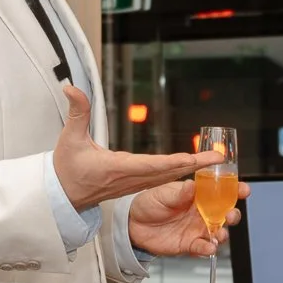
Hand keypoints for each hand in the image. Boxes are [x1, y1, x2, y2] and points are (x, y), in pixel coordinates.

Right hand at [53, 85, 220, 210]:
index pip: (151, 165)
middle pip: (168, 172)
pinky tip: (194, 167)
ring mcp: (135, 184)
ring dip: (192, 169)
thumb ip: (76, 111)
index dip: (173, 162)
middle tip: (218, 158)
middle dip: (195, 165)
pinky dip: (181, 173)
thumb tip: (71, 87)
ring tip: (214, 161)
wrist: (64, 195)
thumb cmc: (67, 169)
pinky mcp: (136, 185)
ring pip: (168, 177)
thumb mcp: (69, 137)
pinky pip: (163, 180)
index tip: (193, 159)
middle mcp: (131, 178)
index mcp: (117, 168)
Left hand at [128, 177, 247, 256]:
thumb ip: (180, 192)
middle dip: (233, 214)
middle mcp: (202, 212)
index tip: (244, 190)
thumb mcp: (164, 193)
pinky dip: (208, 249)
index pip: (222, 191)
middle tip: (230, 215)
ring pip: (219, 232)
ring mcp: (197, 229)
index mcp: (199, 195)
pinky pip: (203, 247)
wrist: (132, 223)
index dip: (236, 190)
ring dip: (223, 233)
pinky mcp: (189, 244)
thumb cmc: (149, 202)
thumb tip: (190, 186)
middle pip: (225, 214)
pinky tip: (208, 247)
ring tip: (220, 233)